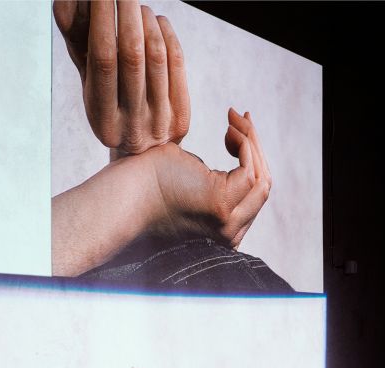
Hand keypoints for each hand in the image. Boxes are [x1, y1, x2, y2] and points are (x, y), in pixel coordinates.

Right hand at [53, 0, 189, 159]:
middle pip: (132, 55)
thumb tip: (65, 2)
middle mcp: (131, 124)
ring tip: (137, 7)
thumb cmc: (109, 108)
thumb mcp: (89, 84)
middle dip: (126, 14)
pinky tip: (158, 21)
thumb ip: (78, 46)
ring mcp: (160, 122)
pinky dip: (168, 35)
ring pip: (157, 57)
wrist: (142, 154)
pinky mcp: (182, 117)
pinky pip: (177, 65)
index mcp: (102, 118)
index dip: (102, 21)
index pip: (103, 59)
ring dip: (147, 23)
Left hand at [149, 108, 271, 247]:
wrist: (123, 195)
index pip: (253, 197)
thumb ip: (210, 175)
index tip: (237, 131)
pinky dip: (244, 143)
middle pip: (262, 188)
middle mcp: (229, 233)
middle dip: (255, 148)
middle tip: (242, 117)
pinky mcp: (219, 204)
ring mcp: (226, 221)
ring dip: (251, 142)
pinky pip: (249, 169)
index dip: (252, 160)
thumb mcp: (187, 178)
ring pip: (260, 179)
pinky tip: (228, 128)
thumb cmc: (144, 184)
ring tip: (234, 118)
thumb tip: (231, 146)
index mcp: (222, 231)